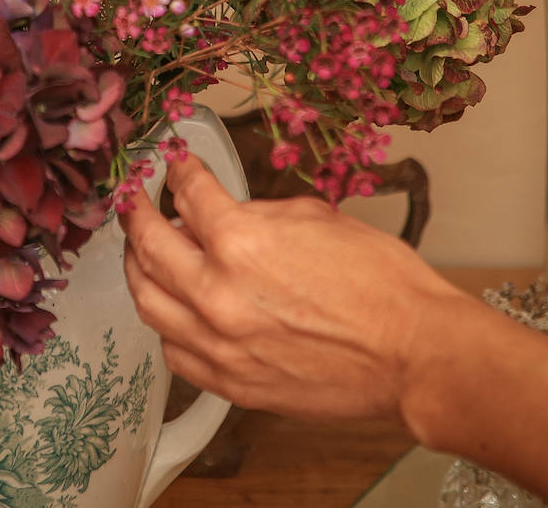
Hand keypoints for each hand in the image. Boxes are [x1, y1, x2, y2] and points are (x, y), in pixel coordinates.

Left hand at [119, 154, 469, 422]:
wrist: (415, 353)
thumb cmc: (382, 284)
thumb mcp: (317, 216)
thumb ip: (258, 212)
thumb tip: (224, 210)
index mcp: (240, 241)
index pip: (188, 193)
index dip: (177, 170)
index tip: (174, 164)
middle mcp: (218, 293)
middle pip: (147, 244)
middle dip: (134, 214)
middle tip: (132, 200)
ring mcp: (220, 344)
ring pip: (147, 301)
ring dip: (138, 269)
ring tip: (141, 252)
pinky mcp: (232, 383)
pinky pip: (175, 351)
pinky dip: (165, 323)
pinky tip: (172, 308)